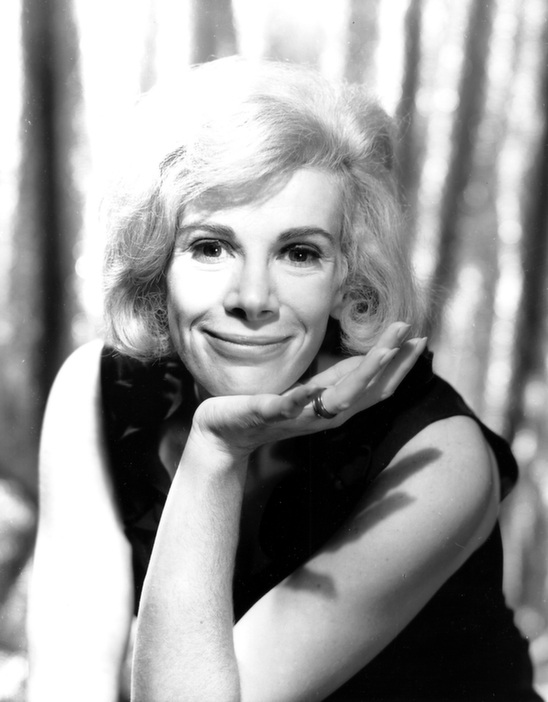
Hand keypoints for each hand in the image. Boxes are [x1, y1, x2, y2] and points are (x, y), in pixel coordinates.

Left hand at [189, 322, 426, 456]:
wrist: (229, 432)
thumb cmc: (273, 405)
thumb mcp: (315, 385)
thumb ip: (342, 374)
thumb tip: (372, 354)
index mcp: (336, 402)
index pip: (377, 384)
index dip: (401, 364)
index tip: (421, 340)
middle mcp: (326, 414)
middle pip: (368, 389)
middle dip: (393, 363)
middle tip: (415, 336)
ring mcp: (300, 416)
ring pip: (339, 398)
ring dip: (364, 375)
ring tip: (385, 352)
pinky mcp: (268, 415)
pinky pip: (286, 408)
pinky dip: (300, 400)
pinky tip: (311, 389)